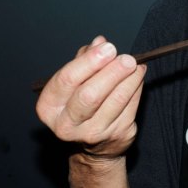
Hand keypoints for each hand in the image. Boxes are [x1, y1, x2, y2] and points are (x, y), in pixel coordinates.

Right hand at [35, 35, 146, 159]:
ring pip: (116, 100)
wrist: (94, 145)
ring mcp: (93, 133)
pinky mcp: (117, 135)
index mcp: (50, 106)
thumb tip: (100, 43)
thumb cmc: (81, 102)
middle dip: (112, 73)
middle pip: (90, 95)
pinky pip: (131, 106)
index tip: (108, 48)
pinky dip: (137, 87)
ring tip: (136, 64)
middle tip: (127, 58)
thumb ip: (85, 60)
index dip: (89, 61)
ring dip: (130, 78)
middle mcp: (67, 124)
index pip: (67, 80)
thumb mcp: (75, 81)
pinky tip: (138, 76)